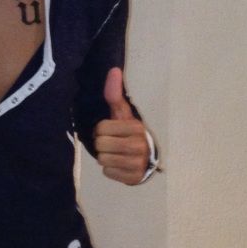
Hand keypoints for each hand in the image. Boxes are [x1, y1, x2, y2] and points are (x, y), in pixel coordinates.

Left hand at [94, 67, 148, 184]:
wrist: (145, 158)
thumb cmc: (128, 132)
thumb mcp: (122, 113)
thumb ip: (114, 94)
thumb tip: (114, 70)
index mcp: (136, 127)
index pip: (101, 128)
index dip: (101, 130)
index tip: (109, 131)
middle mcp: (139, 145)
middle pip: (101, 145)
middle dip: (101, 144)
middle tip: (110, 143)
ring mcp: (138, 163)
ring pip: (104, 160)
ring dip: (105, 157)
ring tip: (114, 153)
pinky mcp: (134, 178)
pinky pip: (108, 172)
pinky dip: (109, 169)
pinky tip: (118, 164)